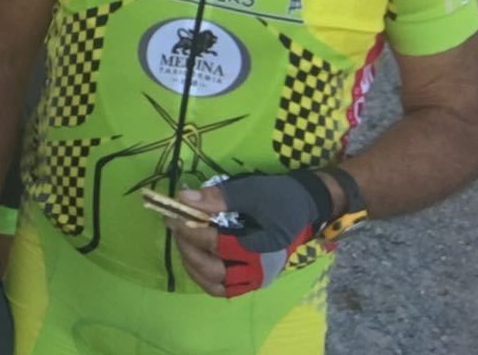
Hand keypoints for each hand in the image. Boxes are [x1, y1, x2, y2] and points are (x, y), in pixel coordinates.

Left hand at [167, 173, 330, 297]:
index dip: (189, 231)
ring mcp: (256, 278)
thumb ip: (218, 197)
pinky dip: (205, 276)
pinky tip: (195, 257)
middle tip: (175, 228)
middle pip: (214, 272)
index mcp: (260, 249)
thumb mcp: (251, 191)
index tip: (171, 216)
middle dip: (188, 250)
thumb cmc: (279, 197)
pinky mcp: (253, 278)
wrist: (306, 206)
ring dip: (194, 268)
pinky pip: (224, 286)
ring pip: (216, 286)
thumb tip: (183, 198)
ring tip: (183, 243)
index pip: (215, 245)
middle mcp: (258, 271)